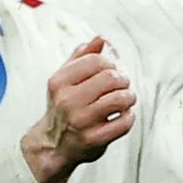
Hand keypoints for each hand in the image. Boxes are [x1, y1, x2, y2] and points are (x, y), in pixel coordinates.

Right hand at [22, 39, 135, 182]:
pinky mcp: (94, 139)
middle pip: (110, 77)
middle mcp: (68, 100)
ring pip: (120, 99)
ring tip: (126, 99)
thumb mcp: (65, 78)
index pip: (96, 60)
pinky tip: (123, 115)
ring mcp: (81, 121)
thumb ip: (82, 56)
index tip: (113, 69)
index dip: (111, 62)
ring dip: (129, 97)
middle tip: (122, 84)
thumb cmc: (64, 106)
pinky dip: (129, 116)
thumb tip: (101, 38)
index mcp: (59, 81)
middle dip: (123, 79)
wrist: (53, 144)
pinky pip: (124, 123)